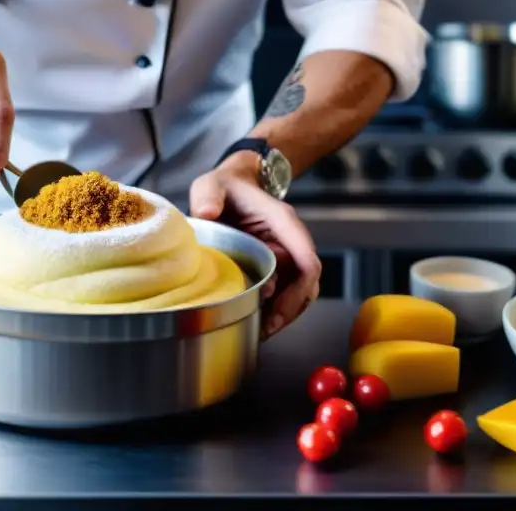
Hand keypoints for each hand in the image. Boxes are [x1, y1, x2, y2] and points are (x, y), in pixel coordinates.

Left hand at [189, 152, 320, 339]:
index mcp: (282, 221)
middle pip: (308, 283)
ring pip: (299, 290)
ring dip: (285, 312)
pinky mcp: (276, 263)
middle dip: (290, 310)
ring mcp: (285, 252)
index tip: (278, 311)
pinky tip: (257, 320)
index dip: (298, 291)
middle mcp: (290, 239)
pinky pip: (285, 289)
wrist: (233, 184)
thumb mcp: (212, 185)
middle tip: (265, 330)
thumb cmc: (225, 186)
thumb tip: (207, 212)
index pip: (306, 260)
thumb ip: (209, 196)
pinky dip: (275, 307)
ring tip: (261, 331)